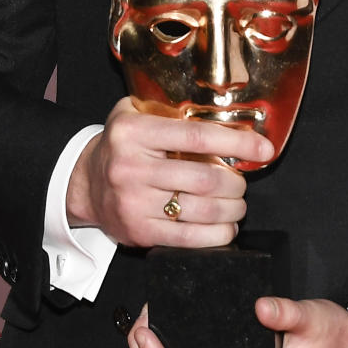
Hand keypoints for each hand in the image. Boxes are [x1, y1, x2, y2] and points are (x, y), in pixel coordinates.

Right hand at [65, 95, 273, 248]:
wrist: (85, 183)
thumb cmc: (121, 146)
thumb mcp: (135, 114)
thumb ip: (171, 110)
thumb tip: (229, 117)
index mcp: (134, 132)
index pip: (197, 137)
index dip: (237, 144)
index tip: (263, 149)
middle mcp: (131, 167)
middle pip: (204, 179)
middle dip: (236, 183)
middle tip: (242, 182)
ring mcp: (134, 203)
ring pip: (201, 210)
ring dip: (231, 209)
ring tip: (237, 204)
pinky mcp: (138, 232)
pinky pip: (188, 237)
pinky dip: (216, 235)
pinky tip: (226, 227)